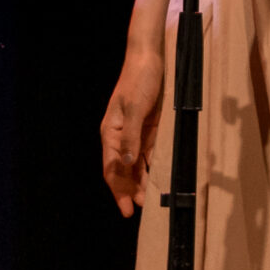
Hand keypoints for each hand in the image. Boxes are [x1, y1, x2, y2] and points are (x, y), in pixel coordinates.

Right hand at [98, 41, 166, 215]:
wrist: (148, 59)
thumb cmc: (138, 81)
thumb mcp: (135, 109)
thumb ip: (131, 137)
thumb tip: (127, 163)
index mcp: (111, 133)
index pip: (112, 168)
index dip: (118, 190)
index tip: (126, 209)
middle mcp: (120, 136)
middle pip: (122, 170)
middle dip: (129, 190)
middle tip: (139, 210)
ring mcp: (135, 133)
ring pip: (135, 165)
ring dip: (141, 181)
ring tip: (149, 200)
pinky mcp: (149, 129)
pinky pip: (148, 153)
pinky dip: (151, 167)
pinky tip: (158, 178)